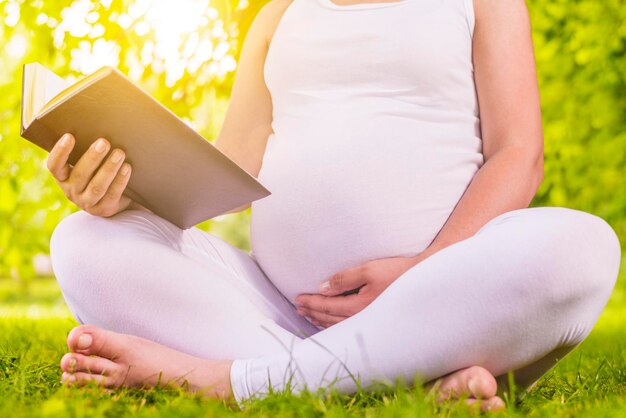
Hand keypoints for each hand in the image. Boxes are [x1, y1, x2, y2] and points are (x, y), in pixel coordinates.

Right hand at [47, 133, 133, 216]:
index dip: (60, 152)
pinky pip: (112, 194)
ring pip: (98, 186)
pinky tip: (127, 168)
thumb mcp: (89, 164)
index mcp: (63, 177)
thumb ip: (87, 151)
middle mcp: (72, 191)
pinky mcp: (104, 209)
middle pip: (81, 174)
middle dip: (93, 157)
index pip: (55, 166)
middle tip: (104, 142)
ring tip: (120, 153)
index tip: (69, 136)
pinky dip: (120, 180)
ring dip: (109, 168)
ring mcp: (88, 202)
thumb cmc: (98, 173)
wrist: (114, 199)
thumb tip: (99, 126)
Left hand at [295, 253, 431, 328]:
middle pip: (329, 317)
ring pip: (338, 324)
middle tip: (298, 307)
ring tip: (308, 315)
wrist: (423, 279)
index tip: (298, 299)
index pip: (326, 305)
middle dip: (312, 312)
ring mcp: (368, 321)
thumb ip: (344, 279)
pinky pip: (348, 326)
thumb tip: (323, 288)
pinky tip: (330, 322)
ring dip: (321, 319)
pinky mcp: (375, 320)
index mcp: (358, 305)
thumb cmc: (396, 272)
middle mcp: (361, 317)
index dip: (311, 302)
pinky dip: (334, 324)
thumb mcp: (368, 269)